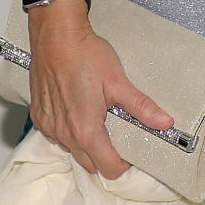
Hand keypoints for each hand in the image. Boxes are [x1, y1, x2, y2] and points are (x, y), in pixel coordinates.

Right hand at [28, 5, 172, 178]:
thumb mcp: (118, 81)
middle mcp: (64, 135)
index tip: (132, 149)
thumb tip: (165, 123)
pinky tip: (79, 110)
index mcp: (85, 131)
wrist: (55, 36)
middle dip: (106, 156)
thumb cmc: (85, 55)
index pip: (109, 169)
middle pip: (90, 165)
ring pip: (72, 150)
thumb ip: (142, 106)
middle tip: (119, 134)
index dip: (124, 163)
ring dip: (87, 144)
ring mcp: (49, 127)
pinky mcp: (39, 116)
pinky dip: (69, 131)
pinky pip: (56, 136)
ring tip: (100, 119)